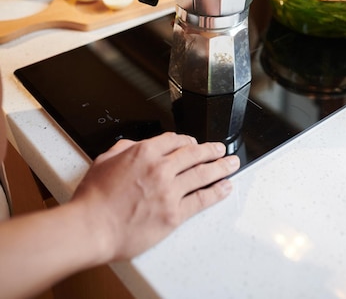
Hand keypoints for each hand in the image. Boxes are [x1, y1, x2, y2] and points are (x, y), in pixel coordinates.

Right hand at [71, 132, 239, 261]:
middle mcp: (160, 168)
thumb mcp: (105, 160)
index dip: (187, 141)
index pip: (174, 140)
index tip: (193, 143)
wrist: (92, 227)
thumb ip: (123, 148)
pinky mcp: (174, 214)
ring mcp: (169, 191)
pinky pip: (201, 200)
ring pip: (202, 174)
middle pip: (194, 154)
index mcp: (144, 152)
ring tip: (231, 164)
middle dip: (210, 150)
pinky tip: (224, 188)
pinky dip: (216, 193)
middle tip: (220, 149)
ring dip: (220, 167)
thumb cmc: (94, 198)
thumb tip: (134, 145)